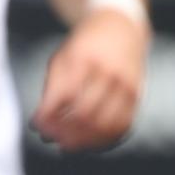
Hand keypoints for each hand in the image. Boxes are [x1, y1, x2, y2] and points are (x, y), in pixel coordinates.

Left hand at [31, 7, 145, 150]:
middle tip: (50, 139)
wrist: (120, 29)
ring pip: (105, 124)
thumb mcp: (62, 57)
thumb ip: (53, 88)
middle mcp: (106, 72)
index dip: (49, 116)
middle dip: (65, 132)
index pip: (64, 95)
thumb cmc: (83, 46)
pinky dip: (104, 139)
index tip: (37, 126)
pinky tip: (89, 142)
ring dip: (84, 140)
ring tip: (66, 145)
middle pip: (85, 113)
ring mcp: (125, 85)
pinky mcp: (137, 96)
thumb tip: (41, 123)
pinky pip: (122, 126)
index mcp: (82, 58)